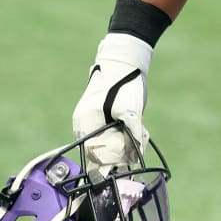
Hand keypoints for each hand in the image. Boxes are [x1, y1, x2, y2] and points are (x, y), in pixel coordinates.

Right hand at [71, 33, 152, 169]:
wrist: (122, 61)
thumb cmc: (125, 83)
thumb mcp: (131, 111)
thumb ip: (132, 135)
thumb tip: (137, 158)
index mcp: (86, 122)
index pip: (96, 153)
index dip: (114, 158)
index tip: (132, 157)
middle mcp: (81, 123)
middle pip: (99, 149)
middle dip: (120, 150)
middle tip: (139, 143)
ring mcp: (85, 118)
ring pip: (103, 141)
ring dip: (122, 142)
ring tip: (138, 132)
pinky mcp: (92, 115)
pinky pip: (103, 132)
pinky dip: (118, 133)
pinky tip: (132, 126)